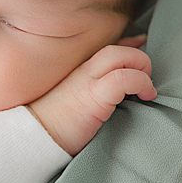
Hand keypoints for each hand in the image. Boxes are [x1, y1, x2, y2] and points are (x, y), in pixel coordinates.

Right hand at [30, 41, 156, 156]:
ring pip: (121, 56)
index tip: (143, 49)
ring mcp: (86, 79)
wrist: (34, 136)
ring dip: (142, 69)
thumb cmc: (55, 123)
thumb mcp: (75, 100)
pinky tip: (145, 97)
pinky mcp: (93, 96)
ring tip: (147, 90)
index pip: (109, 47)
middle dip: (140, 59)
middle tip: (146, 80)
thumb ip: (94, 87)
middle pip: (117, 47)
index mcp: (78, 68)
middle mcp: (81, 68)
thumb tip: (116, 86)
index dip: (131, 46)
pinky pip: (123, 79)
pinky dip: (141, 83)